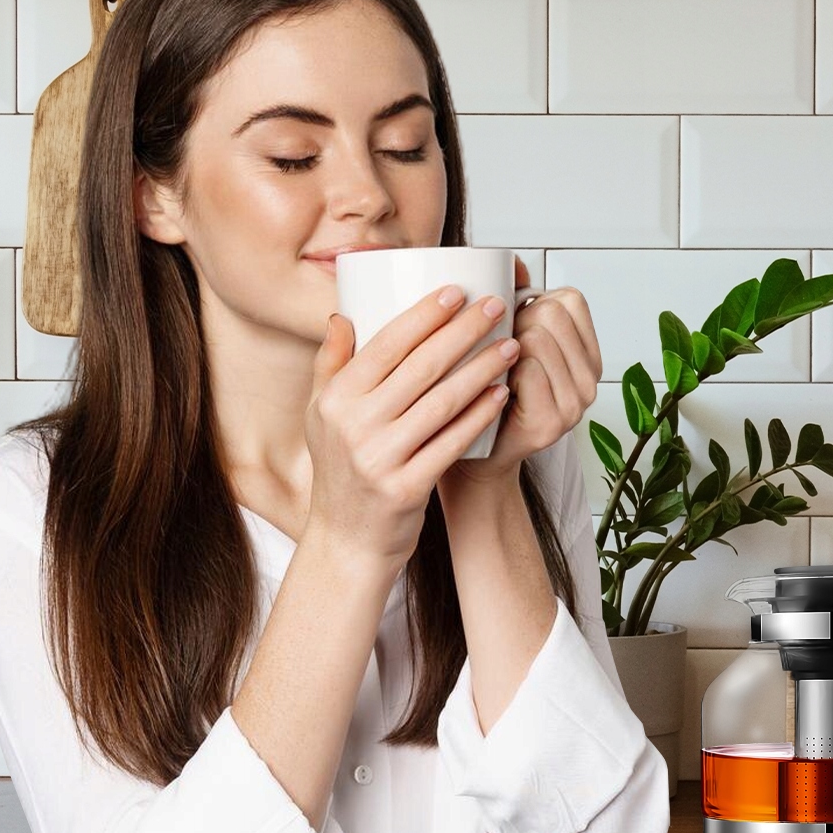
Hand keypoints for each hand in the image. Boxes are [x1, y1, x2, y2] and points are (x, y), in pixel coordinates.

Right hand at [303, 286, 519, 572]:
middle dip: (464, 331)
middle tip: (497, 307)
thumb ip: (331, 364)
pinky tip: (502, 394)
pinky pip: (453, 442)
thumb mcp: (322, 416)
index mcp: (335, 399)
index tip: (457, 291)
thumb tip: (342, 313)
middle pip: (420, 367)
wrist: (347, 541)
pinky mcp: (407, 488)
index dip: (424, 315)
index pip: (386, 345)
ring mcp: (380, 459)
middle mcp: (354, 426)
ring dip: (482, 370)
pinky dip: (480, 416)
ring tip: (511, 346)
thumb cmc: (341, 470)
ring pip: (443, 402)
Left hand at [445, 273, 602, 492]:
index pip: (570, 299)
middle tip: (497, 352)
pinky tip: (493, 388)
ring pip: (538, 337)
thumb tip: (511, 262)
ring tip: (494, 370)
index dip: (532, 302)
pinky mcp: (553, 423)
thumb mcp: (507, 340)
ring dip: (505, 347)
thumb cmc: (484, 391)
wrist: (472, 456)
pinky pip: (527, 369)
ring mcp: (576, 404)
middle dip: (515, 321)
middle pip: (551, 313)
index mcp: (587, 354)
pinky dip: (503, 370)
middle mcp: (591, 379)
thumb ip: (515, 301)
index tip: (513, 326)